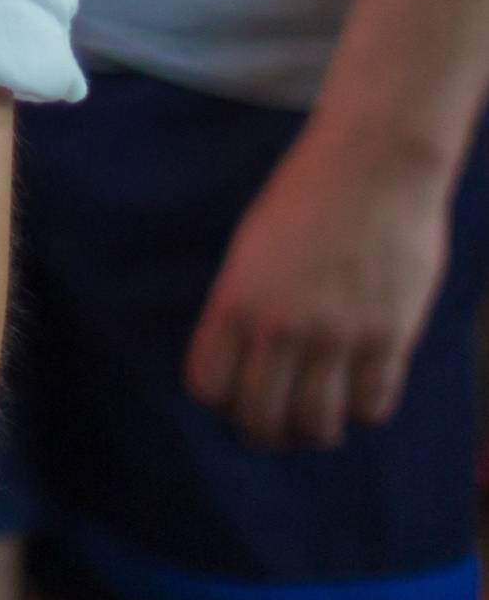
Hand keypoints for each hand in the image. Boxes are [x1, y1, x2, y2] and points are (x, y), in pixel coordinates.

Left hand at [184, 114, 460, 447]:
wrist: (372, 167)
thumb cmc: (304, 199)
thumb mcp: (250, 250)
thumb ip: (245, 307)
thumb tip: (247, 360)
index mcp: (235, 300)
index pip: (209, 386)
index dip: (220, 401)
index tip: (234, 397)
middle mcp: (281, 325)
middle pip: (261, 417)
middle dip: (264, 432)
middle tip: (275, 428)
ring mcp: (338, 335)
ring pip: (319, 424)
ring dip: (315, 431)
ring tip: (318, 422)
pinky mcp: (390, 337)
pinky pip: (373, 404)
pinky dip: (363, 410)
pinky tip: (359, 393)